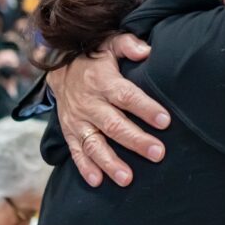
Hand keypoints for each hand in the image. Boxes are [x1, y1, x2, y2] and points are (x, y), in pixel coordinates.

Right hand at [48, 34, 167, 187]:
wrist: (59, 67)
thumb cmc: (94, 57)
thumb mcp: (109, 43)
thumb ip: (127, 45)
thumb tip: (146, 51)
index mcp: (103, 81)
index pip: (126, 96)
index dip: (146, 108)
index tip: (165, 121)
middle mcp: (90, 103)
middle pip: (114, 125)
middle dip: (136, 141)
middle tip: (157, 153)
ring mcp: (78, 120)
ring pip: (94, 144)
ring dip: (110, 162)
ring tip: (127, 178)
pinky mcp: (70, 132)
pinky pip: (76, 152)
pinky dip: (85, 167)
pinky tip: (98, 181)